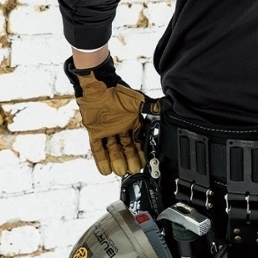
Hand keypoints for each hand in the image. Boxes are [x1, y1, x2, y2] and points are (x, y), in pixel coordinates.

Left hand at [64, 56, 146, 175]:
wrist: (98, 86)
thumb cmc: (118, 90)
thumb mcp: (136, 100)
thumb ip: (149, 106)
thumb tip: (162, 107)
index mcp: (132, 123)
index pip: (138, 141)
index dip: (141, 153)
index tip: (143, 162)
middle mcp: (121, 129)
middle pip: (126, 149)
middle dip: (130, 160)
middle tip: (133, 170)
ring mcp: (108, 132)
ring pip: (113, 151)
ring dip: (117, 161)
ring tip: (121, 171)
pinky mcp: (95, 132)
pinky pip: (98, 149)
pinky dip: (101, 159)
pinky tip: (105, 170)